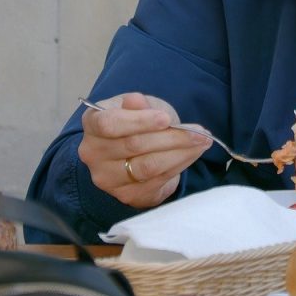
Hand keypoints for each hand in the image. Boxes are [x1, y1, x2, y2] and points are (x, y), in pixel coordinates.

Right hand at [78, 92, 211, 208]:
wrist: (138, 149)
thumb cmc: (138, 121)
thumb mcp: (141, 105)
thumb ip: (139, 105)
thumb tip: (135, 101)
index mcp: (93, 123)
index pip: (110, 124)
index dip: (140, 121)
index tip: (166, 119)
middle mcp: (93, 153)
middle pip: (135, 146)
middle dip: (173, 138)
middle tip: (200, 132)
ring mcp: (107, 178)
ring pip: (148, 166)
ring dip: (181, 153)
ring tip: (202, 142)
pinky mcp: (126, 195)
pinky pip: (158, 181)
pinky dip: (180, 166)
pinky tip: (192, 154)